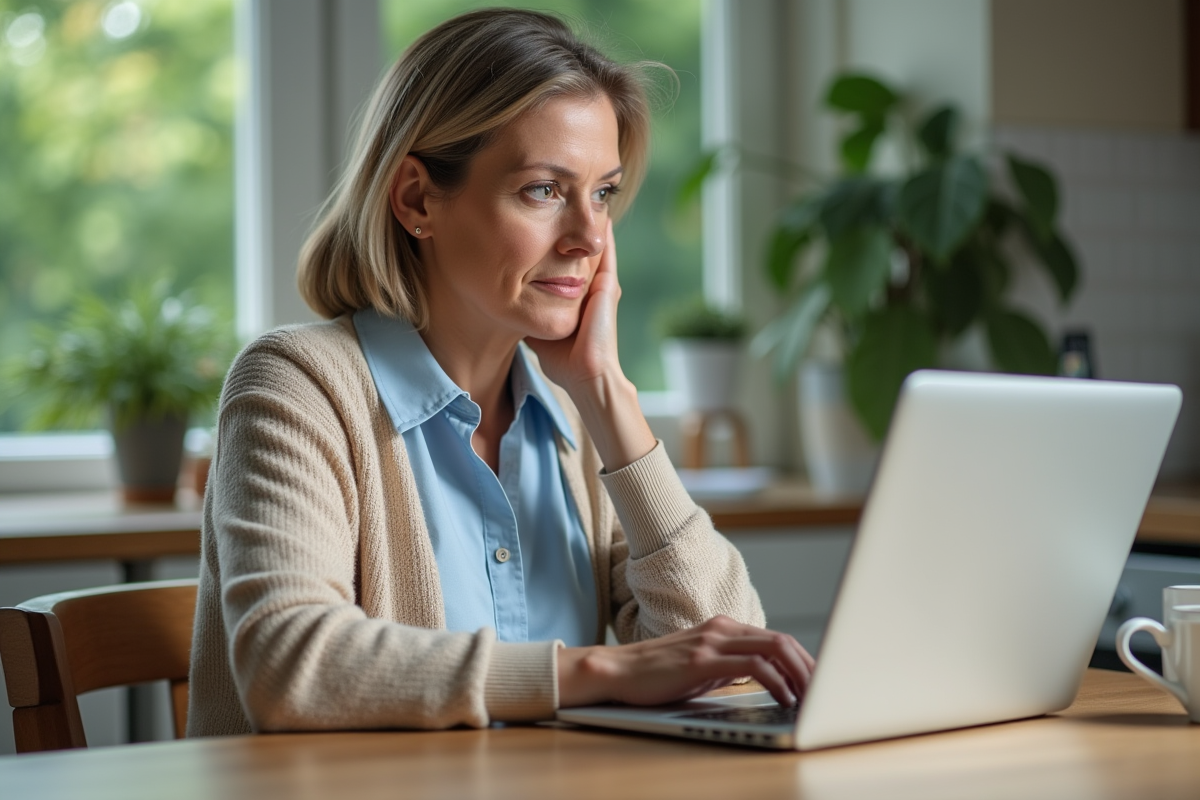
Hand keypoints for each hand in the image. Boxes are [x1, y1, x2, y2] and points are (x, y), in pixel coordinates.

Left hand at [525, 219, 654, 470]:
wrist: (584, 375)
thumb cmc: (559, 358)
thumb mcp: (535, 323)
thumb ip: (521, 306)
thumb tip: (493, 293)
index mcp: (574, 293)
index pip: (564, 257)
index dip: (554, 238)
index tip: (537, 217)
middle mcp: (590, 284)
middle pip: (580, 244)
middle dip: (572, 222)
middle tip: (561, 195)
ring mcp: (602, 284)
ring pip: (593, 244)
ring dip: (587, 221)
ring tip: (579, 195)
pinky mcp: (607, 287)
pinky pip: (605, 252)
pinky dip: (603, 233)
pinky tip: (599, 214)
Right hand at [557, 616, 815, 707]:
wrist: (617, 671)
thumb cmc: (658, 674)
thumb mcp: (703, 666)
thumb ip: (732, 666)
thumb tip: (766, 679)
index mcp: (725, 628)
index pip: (777, 639)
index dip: (805, 660)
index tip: (820, 683)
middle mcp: (723, 628)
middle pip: (783, 641)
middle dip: (811, 667)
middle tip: (827, 692)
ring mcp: (712, 641)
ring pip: (774, 648)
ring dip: (801, 674)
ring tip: (813, 697)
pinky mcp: (702, 659)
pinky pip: (753, 666)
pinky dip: (776, 681)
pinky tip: (785, 698)